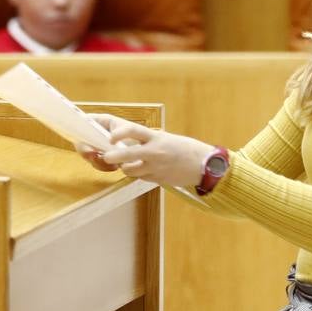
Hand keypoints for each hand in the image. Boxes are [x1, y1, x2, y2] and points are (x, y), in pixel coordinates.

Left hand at [84, 114, 218, 187]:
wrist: (204, 165)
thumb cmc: (186, 149)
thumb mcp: (166, 138)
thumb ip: (149, 140)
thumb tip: (128, 141)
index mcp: (156, 137)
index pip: (132, 130)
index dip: (118, 133)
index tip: (111, 137)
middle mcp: (155, 152)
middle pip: (127, 154)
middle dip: (113, 156)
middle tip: (106, 156)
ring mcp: (156, 167)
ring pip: (131, 170)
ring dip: (125, 168)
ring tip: (127, 165)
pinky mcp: (158, 180)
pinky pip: (142, 178)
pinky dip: (139, 174)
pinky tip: (144, 170)